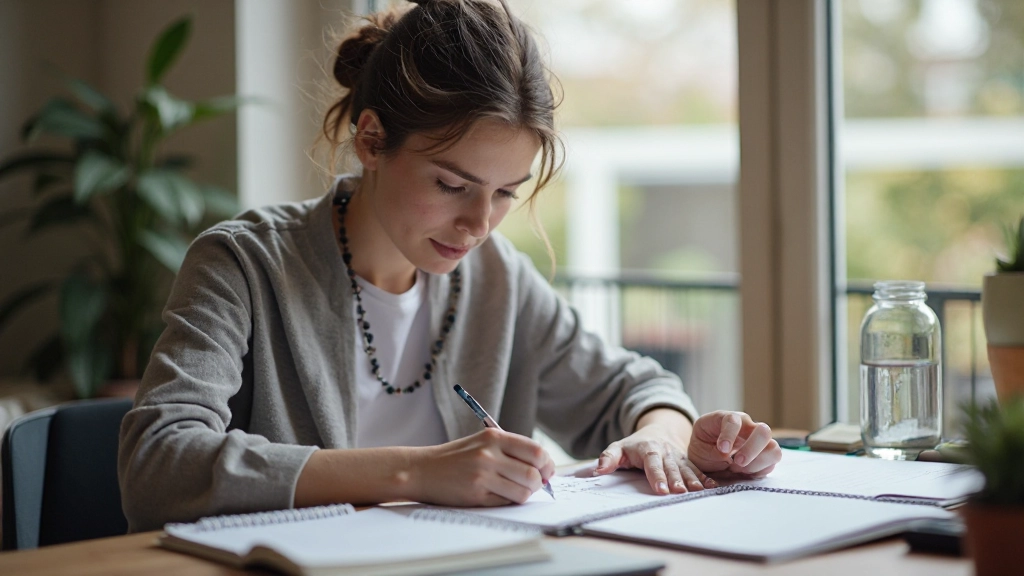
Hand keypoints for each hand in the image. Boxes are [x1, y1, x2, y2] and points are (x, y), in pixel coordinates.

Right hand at [410, 428, 554, 506]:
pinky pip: (506, 502)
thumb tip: (543, 468)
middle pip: (533, 474)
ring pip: (523, 491)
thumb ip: (510, 450)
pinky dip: (509, 501)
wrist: (422, 470)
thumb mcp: (482, 442)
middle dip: (539, 482)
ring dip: (525, 494)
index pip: (535, 451)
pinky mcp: (476, 494)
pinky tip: (498, 495)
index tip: (546, 471)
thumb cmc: (455, 457)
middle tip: (534, 484)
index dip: (547, 464)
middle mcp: (489, 454)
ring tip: (515, 490)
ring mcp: (482, 475)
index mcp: (494, 437)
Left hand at [593, 413, 716, 494]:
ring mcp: (677, 455)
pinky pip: (696, 468)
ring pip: (685, 467)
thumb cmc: (633, 445)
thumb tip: (598, 470)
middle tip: (680, 492)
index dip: (656, 475)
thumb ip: (608, 458)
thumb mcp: (618, 447)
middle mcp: (665, 451)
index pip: (652, 462)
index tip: (660, 489)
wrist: (657, 430)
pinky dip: (704, 477)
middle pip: (670, 466)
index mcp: (647, 448)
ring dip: (692, 479)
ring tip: (698, 491)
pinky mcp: (686, 460)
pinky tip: (711, 486)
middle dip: (676, 479)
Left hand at [687, 411, 781, 477]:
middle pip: (763, 430)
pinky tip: (745, 472)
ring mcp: (759, 442)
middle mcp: (748, 427)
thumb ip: (711, 450)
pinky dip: (760, 470)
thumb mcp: (700, 445)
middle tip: (737, 462)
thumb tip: (727, 456)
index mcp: (729, 419)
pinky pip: (772, 462)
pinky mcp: (765, 457)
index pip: (733, 420)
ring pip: (773, 448)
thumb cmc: (704, 446)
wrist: (708, 457)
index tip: (722, 449)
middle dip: (752, 448)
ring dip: (757, 461)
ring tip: (739, 469)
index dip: (729, 434)